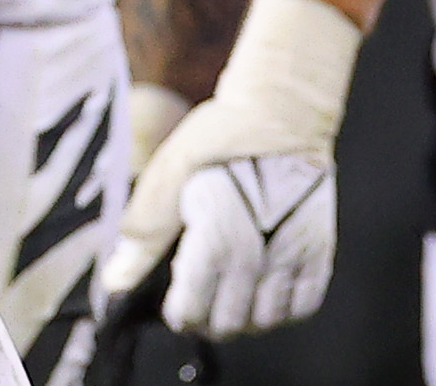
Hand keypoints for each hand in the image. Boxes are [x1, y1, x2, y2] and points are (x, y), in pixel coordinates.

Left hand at [101, 0, 355, 339]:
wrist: (280, 113)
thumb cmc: (218, 139)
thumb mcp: (168, 174)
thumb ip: (144, 232)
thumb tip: (115, 281)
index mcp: (219, 229)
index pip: (195, 306)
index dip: (181, 313)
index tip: (174, 305)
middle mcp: (262, 249)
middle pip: (231, 321)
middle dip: (206, 318)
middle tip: (197, 293)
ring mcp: (296, 252)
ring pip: (267, 320)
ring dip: (243, 316)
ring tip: (227, 287)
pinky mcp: (320, 249)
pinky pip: (303, 306)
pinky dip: (280, 308)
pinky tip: (260, 286)